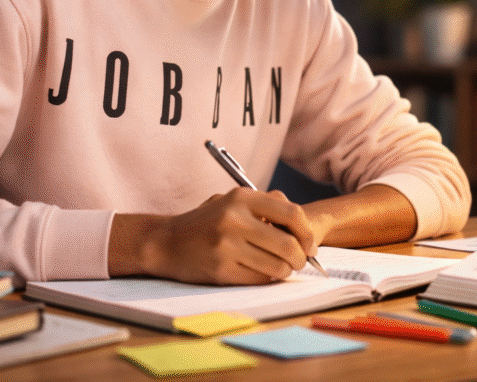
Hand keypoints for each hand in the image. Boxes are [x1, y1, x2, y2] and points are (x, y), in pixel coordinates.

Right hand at [109, 188, 317, 284]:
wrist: (166, 241)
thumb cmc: (207, 222)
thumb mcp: (233, 202)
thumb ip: (267, 206)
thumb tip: (304, 228)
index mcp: (242, 198)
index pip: (292, 213)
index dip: (307, 232)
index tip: (310, 243)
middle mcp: (235, 219)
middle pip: (288, 244)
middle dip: (301, 257)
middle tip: (300, 262)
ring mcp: (227, 245)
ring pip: (277, 266)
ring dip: (285, 271)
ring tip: (281, 268)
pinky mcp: (221, 269)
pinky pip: (259, 279)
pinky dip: (267, 279)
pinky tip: (262, 273)